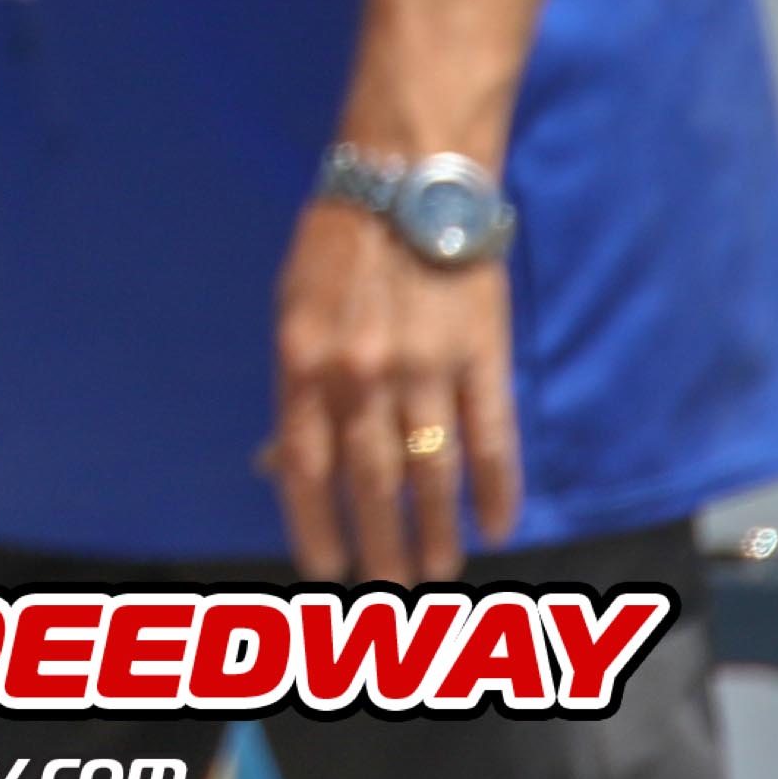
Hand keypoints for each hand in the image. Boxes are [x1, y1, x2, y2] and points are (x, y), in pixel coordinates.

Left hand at [265, 199, 521, 577]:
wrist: (408, 184)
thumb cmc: (337, 249)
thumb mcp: (290, 311)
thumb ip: (294, 389)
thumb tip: (279, 467)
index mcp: (303, 361)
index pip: (307, 467)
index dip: (316, 525)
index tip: (325, 574)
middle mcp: (361, 373)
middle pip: (371, 482)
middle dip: (380, 546)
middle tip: (389, 594)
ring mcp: (426, 368)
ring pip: (432, 472)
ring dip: (437, 532)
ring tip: (439, 575)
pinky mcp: (482, 356)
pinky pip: (491, 437)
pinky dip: (496, 487)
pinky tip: (498, 527)